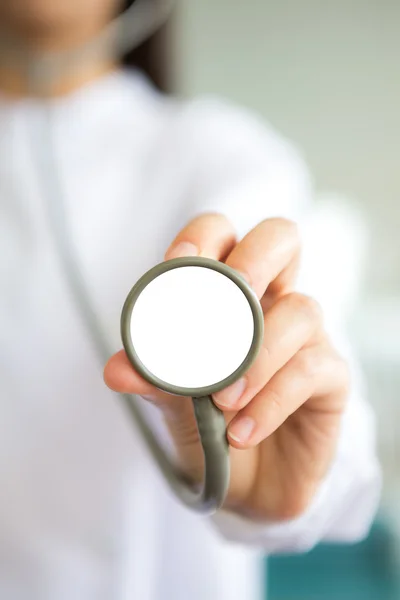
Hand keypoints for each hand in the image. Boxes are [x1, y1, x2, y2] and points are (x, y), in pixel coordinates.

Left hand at [104, 214, 348, 520]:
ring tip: (222, 401)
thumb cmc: (208, 426)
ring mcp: (306, 337)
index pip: (222, 235)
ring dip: (257, 355)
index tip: (178, 262)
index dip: (203, 236)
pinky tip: (242, 431)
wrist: (245, 484)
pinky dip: (271, 400)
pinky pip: (312, 371)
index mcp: (228, 295)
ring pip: (302, 309)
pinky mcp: (330, 379)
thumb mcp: (173, 402)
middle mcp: (271, 303)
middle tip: (232, 298)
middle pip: (281, 238)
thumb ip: (152, 379)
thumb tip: (118, 368)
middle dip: (255, 258)